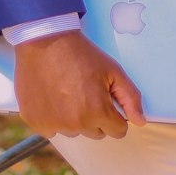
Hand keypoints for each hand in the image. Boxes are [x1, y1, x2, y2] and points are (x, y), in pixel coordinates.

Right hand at [13, 30, 145, 139]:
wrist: (45, 41)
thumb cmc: (82, 54)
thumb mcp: (113, 70)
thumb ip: (131, 98)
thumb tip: (140, 121)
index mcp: (97, 112)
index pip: (118, 131)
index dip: (115, 115)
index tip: (106, 99)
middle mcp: (75, 124)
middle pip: (96, 133)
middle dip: (95, 117)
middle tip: (85, 91)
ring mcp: (53, 125)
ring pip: (73, 131)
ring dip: (73, 118)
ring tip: (67, 91)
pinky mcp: (35, 122)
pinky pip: (52, 130)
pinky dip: (53, 117)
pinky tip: (52, 96)